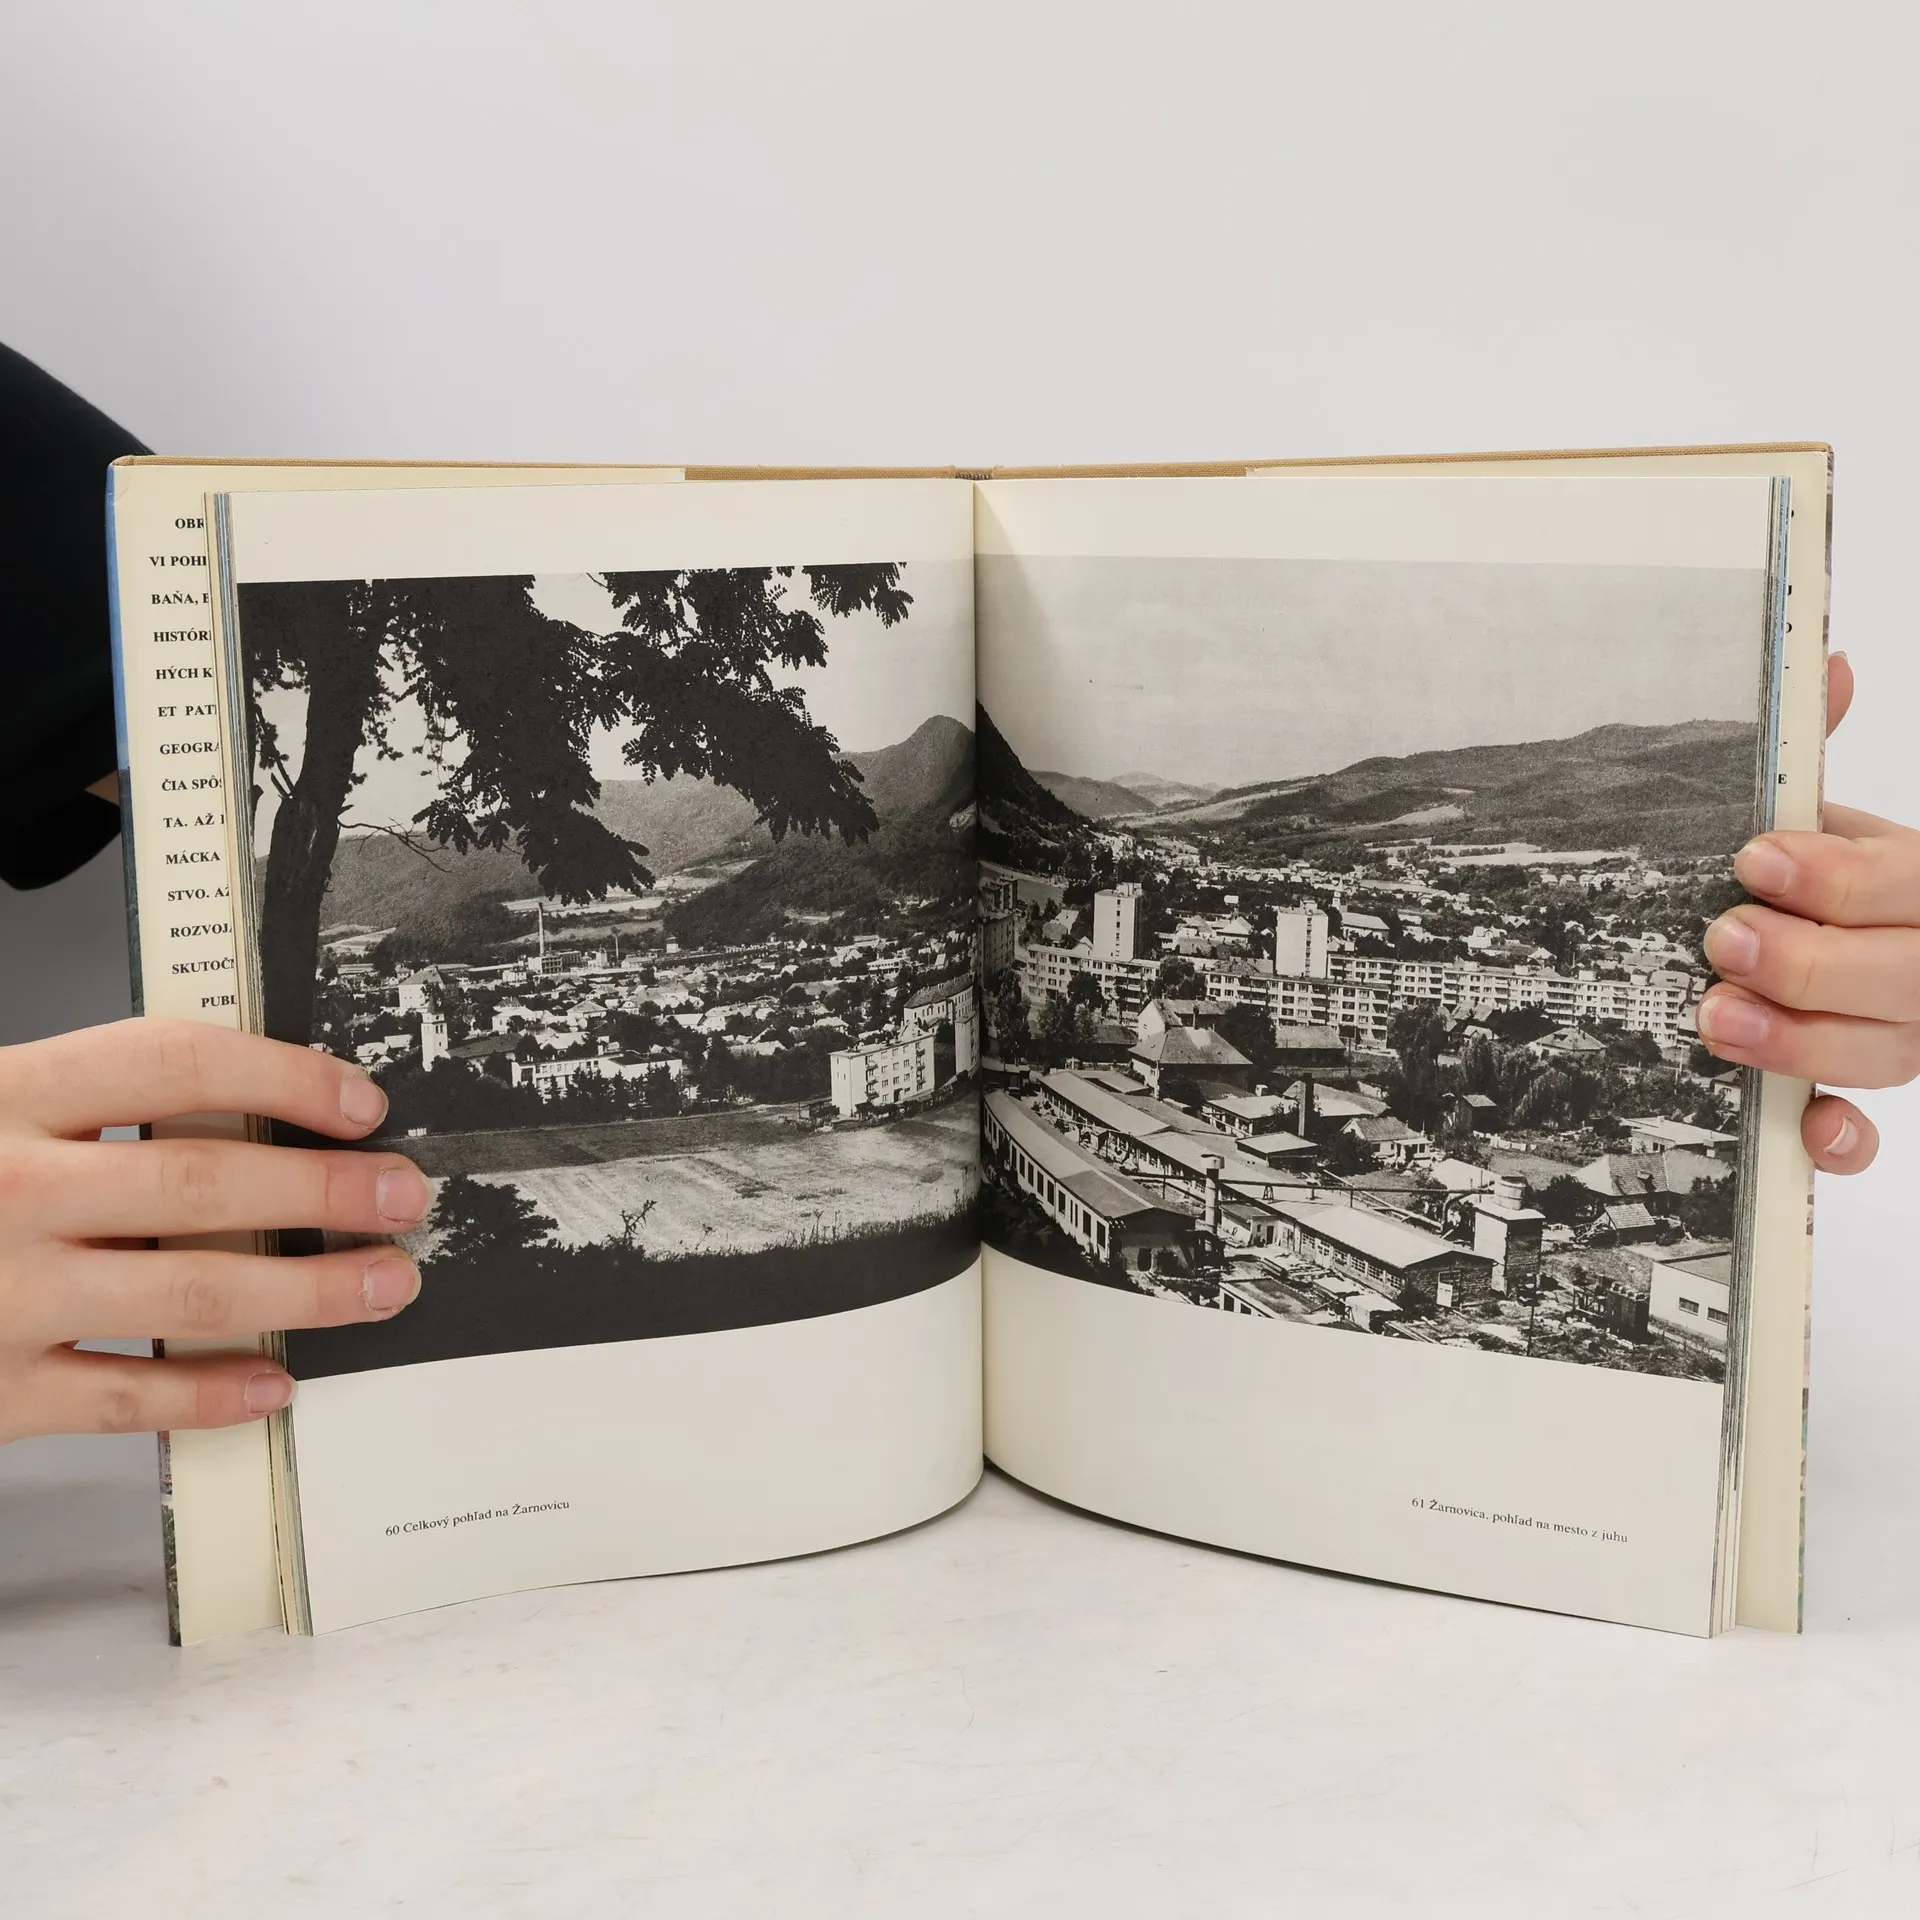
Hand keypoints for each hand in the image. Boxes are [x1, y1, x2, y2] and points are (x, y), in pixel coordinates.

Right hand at [0, 1019, 427, 1443]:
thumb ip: (84, 1103)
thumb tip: (251, 1108)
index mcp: (3, 1096)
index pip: (172, 1063)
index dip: (284, 1078)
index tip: (361, 1102)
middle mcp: (3, 1188)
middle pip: (202, 1182)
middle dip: (325, 1193)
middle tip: (405, 1196)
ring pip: (188, 1292)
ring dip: (307, 1291)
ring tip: (383, 1284)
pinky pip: (124, 1398)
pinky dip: (209, 1394)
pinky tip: (275, 1384)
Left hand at [1699, 654, 1910, 1174]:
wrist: (1836, 930)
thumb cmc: (1820, 871)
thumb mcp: (1820, 808)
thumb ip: (1809, 748)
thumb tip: (1824, 662)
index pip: (1914, 882)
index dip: (1842, 876)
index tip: (1755, 858)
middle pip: (1910, 976)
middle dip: (1813, 961)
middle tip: (1725, 939)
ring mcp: (1910, 1031)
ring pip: (1889, 1052)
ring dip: (1805, 1043)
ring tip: (1717, 1017)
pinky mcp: (1865, 1088)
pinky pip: (1871, 1132)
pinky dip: (1842, 1137)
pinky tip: (1810, 1131)